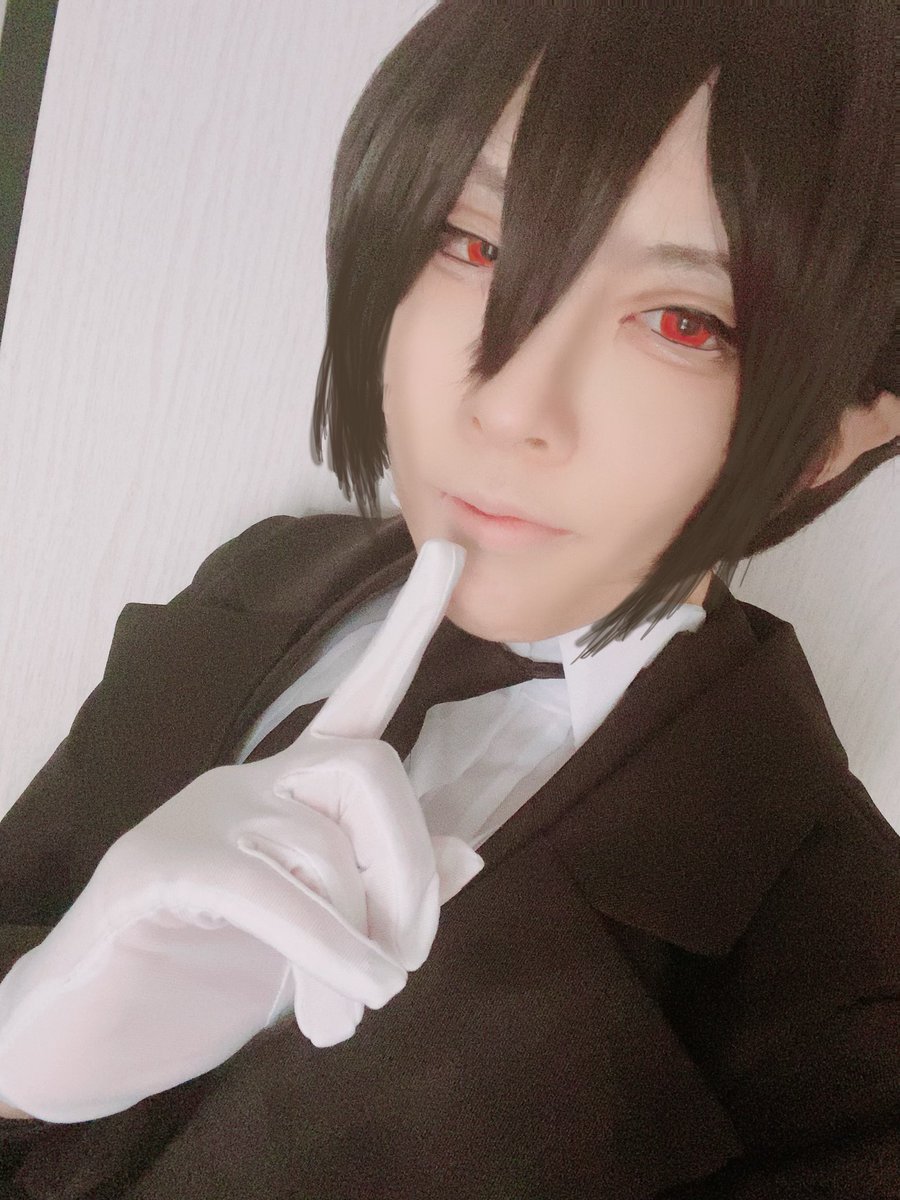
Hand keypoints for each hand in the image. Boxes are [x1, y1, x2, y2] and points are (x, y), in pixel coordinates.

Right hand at [0, 538, 483, 1122]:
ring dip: (362, 943)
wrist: (91, 1038)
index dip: (409, 628)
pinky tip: (339, 1011)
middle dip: (409, 870)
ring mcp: (203, 816)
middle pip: (368, 768)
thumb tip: (469, 852)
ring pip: (326, 846)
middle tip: (403, 960)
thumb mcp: (325, 936)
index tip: (453, 552)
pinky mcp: (162, 867)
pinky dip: (326, 954)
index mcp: (296, 789)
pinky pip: (274, 894)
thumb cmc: (216, 973)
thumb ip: (388, 891)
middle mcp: (253, 781)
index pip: (363, 693)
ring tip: (349, 1011)